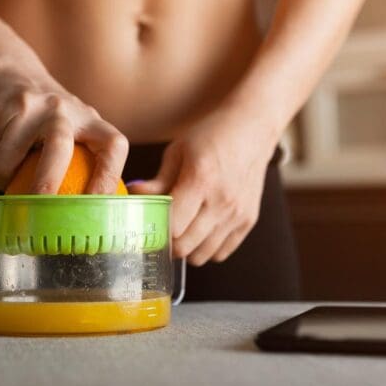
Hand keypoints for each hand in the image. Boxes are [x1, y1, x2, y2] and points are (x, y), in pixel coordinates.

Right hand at [0, 63, 127, 193]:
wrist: (14, 76)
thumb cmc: (50, 119)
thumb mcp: (75, 129)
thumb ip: (82, 162)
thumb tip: (79, 221)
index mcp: (90, 119)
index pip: (113, 145)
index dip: (109, 177)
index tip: (96, 206)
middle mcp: (65, 110)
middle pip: (58, 146)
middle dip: (47, 180)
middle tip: (37, 206)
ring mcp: (32, 106)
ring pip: (11, 154)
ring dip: (3, 176)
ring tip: (5, 183)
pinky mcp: (3, 107)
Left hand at [129, 106, 279, 264]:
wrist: (252, 129)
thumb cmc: (211, 136)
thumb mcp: (178, 151)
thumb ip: (158, 180)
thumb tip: (133, 196)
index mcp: (201, 179)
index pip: (172, 225)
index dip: (156, 228)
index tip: (149, 222)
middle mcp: (222, 201)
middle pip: (185, 246)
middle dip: (168, 242)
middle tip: (162, 227)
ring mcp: (237, 214)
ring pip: (202, 256)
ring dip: (187, 247)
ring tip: (183, 228)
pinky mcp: (248, 221)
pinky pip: (221, 253)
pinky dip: (207, 248)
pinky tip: (202, 229)